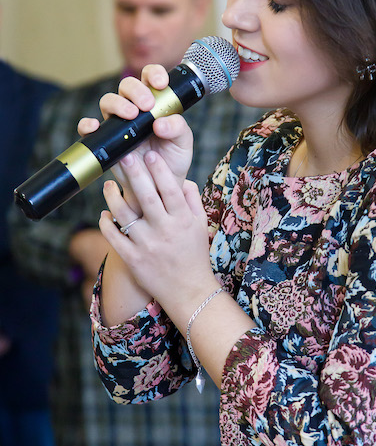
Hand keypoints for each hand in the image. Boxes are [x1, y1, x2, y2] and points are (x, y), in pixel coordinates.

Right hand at [77, 65, 193, 214]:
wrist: (159, 188)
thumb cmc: (172, 161)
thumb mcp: (183, 144)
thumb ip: (178, 128)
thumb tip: (159, 122)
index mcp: (155, 103)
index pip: (150, 77)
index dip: (154, 73)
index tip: (161, 84)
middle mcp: (134, 109)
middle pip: (127, 85)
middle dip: (136, 90)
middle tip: (147, 105)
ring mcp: (118, 123)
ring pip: (108, 101)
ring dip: (118, 104)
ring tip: (131, 116)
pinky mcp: (105, 140)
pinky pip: (89, 127)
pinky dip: (88, 124)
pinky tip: (96, 126)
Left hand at [99, 144, 217, 327]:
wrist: (188, 291)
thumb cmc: (194, 254)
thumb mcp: (201, 225)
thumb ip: (193, 200)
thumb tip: (183, 179)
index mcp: (183, 220)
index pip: (170, 190)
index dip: (160, 171)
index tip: (150, 154)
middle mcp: (165, 231)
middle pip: (146, 197)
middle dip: (134, 174)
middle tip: (123, 155)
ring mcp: (147, 246)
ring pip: (125, 215)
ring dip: (113, 197)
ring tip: (108, 184)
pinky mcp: (133, 259)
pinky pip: (114, 237)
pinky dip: (106, 223)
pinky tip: (104, 213)